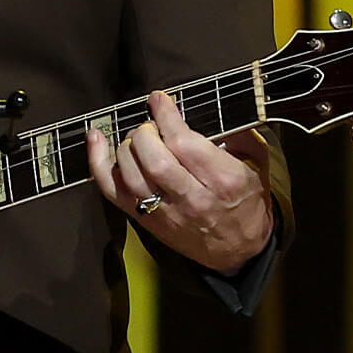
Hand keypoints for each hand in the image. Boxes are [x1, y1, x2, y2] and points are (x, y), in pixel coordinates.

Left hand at [85, 91, 274, 273]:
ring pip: (131, 174)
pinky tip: (96, 139)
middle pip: (154, 159)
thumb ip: (239, 133)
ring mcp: (166, 213)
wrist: (240, 252)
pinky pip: (113, 192)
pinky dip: (98, 164)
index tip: (158, 99)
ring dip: (127, 146)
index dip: (166, 116)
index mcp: (222, 179)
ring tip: (138, 138)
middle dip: (146, 132)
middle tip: (151, 126)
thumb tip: (214, 108)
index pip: (184, 143)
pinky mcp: (147, 222)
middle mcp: (193, 198)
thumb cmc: (247, 203)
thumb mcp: (256, 164)